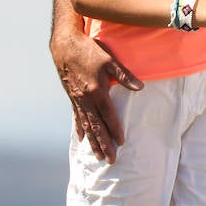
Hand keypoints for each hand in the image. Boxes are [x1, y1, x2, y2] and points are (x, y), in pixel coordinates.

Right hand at [51, 30, 142, 162]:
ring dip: (92, 142)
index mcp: (97, 91)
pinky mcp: (72, 97)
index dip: (115, 130)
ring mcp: (77, 100)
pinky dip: (79, 129)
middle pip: (96, 126)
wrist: (65, 45)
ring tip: (97, 156)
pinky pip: (76, 117)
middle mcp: (85, 99)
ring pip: (86, 125)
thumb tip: (140, 87)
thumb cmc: (89, 50)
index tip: (121, 143)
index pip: (108, 115)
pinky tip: (82, 139)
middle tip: (110, 160)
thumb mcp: (110, 60)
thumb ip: (124, 75)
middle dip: (103, 144)